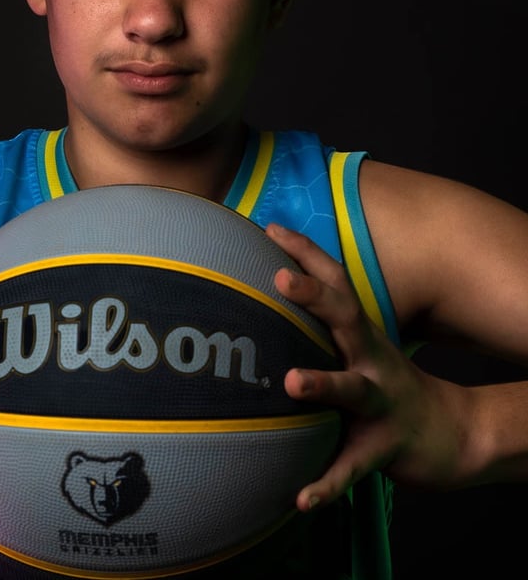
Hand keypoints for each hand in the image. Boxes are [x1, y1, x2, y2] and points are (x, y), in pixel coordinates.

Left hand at [265, 223, 466, 511]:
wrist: (455, 434)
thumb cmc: (388, 384)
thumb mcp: (361, 347)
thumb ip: (323, 326)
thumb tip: (273, 293)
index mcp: (361, 334)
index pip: (335, 283)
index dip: (306, 252)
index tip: (270, 226)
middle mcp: (372, 360)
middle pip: (345, 320)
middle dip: (315, 298)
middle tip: (281, 279)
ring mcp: (381, 403)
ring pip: (351, 390)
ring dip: (321, 384)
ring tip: (290, 383)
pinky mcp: (384, 447)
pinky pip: (352, 467)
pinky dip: (327, 483)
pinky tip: (300, 498)